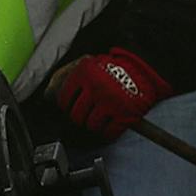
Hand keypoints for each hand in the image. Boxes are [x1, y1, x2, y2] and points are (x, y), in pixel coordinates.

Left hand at [50, 49, 171, 141]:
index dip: (65, 105)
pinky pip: (109, 131)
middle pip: (76, 115)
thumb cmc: (115, 66)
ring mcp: (110, 103)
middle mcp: (95, 89)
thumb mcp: (90, 63)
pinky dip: (107, 131)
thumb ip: (71, 76)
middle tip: (84, 114)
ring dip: (93, 124)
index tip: (68, 107)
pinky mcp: (124, 115)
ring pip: (91, 125)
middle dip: (79, 117)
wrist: (145, 68)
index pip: (64, 98)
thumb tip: (50, 93)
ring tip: (98, 117)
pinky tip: (109, 124)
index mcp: (84, 74)